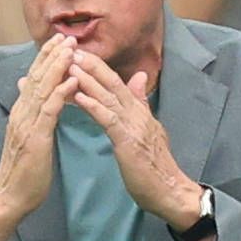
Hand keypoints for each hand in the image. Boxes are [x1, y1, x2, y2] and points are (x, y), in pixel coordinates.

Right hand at [0, 34, 78, 229]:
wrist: (10, 197)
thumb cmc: (24, 172)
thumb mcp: (28, 138)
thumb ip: (31, 117)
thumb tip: (32, 98)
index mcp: (22, 113)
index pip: (33, 78)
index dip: (46, 58)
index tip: (60, 42)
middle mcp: (22, 113)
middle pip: (36, 77)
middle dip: (52, 55)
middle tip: (68, 37)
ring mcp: (27, 124)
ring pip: (42, 89)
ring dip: (58, 67)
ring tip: (72, 49)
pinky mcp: (35, 138)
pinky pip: (49, 111)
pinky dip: (61, 93)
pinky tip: (72, 80)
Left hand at [63, 47, 206, 228]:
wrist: (170, 191)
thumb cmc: (155, 168)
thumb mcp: (148, 129)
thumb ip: (141, 104)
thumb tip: (139, 78)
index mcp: (139, 111)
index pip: (117, 83)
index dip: (98, 67)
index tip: (79, 54)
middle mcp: (137, 113)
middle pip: (112, 82)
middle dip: (91, 65)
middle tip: (70, 49)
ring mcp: (134, 125)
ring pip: (109, 96)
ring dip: (87, 80)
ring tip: (69, 65)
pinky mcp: (128, 140)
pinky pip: (108, 119)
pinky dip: (93, 105)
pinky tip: (78, 95)